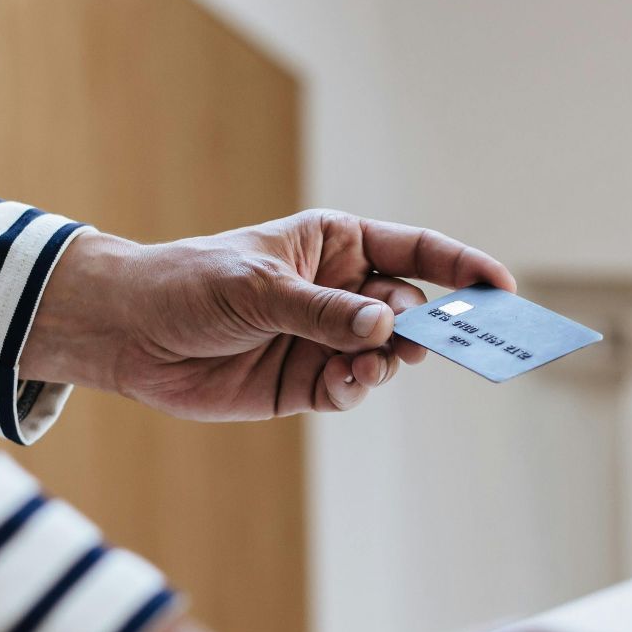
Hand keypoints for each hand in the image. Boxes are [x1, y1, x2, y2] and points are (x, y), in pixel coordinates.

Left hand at [22, 210, 515, 419]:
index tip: (501, 289)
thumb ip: (323, 310)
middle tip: (428, 343)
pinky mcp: (304, 383)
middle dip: (426, 327)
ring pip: (386, 355)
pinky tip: (342, 384)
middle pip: (411, 308)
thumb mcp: (258, 287)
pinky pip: (350, 388)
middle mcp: (340, 290)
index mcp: (336, 243)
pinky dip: (354, 388)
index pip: (416, 251)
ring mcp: (325, 338)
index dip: (461, 268)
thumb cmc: (190, 285)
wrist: (130, 334)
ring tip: (368, 365)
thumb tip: (384, 327)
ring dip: (386, 362)